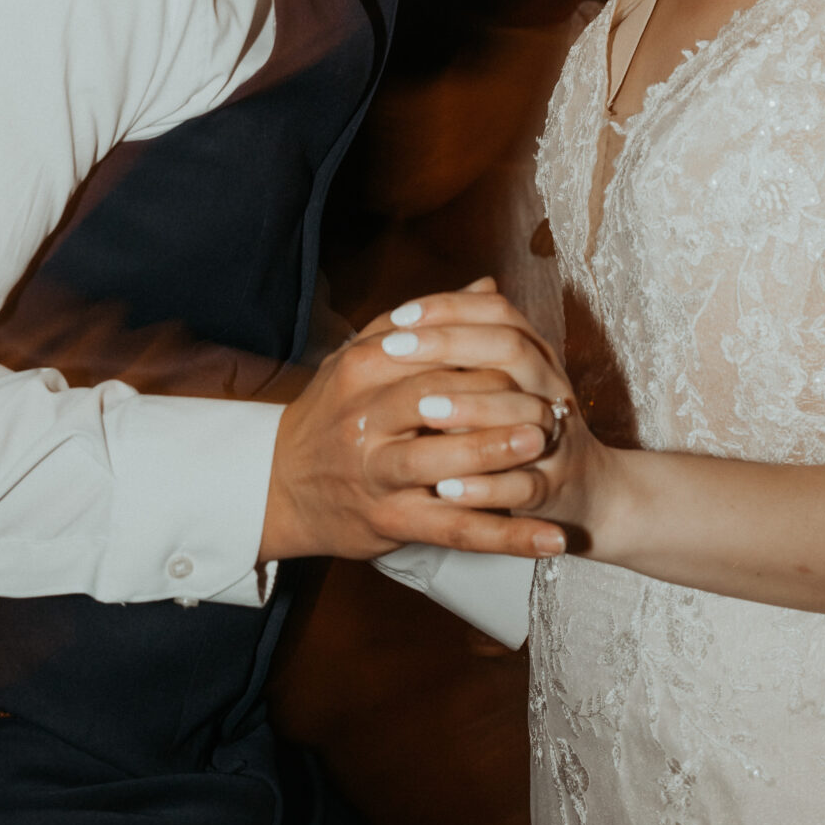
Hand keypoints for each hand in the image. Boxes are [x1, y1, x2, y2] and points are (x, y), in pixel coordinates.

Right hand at [258, 282, 572, 564]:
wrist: (277, 485)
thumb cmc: (331, 412)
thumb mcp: (360, 356)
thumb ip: (423, 321)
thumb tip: (487, 286)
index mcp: (362, 370)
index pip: (431, 351)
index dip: (482, 350)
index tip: (527, 353)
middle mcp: (366, 420)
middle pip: (440, 402)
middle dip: (497, 400)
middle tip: (546, 401)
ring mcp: (377, 475)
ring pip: (447, 465)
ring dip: (499, 456)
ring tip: (546, 448)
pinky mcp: (391, 523)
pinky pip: (457, 530)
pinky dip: (507, 537)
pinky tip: (548, 538)